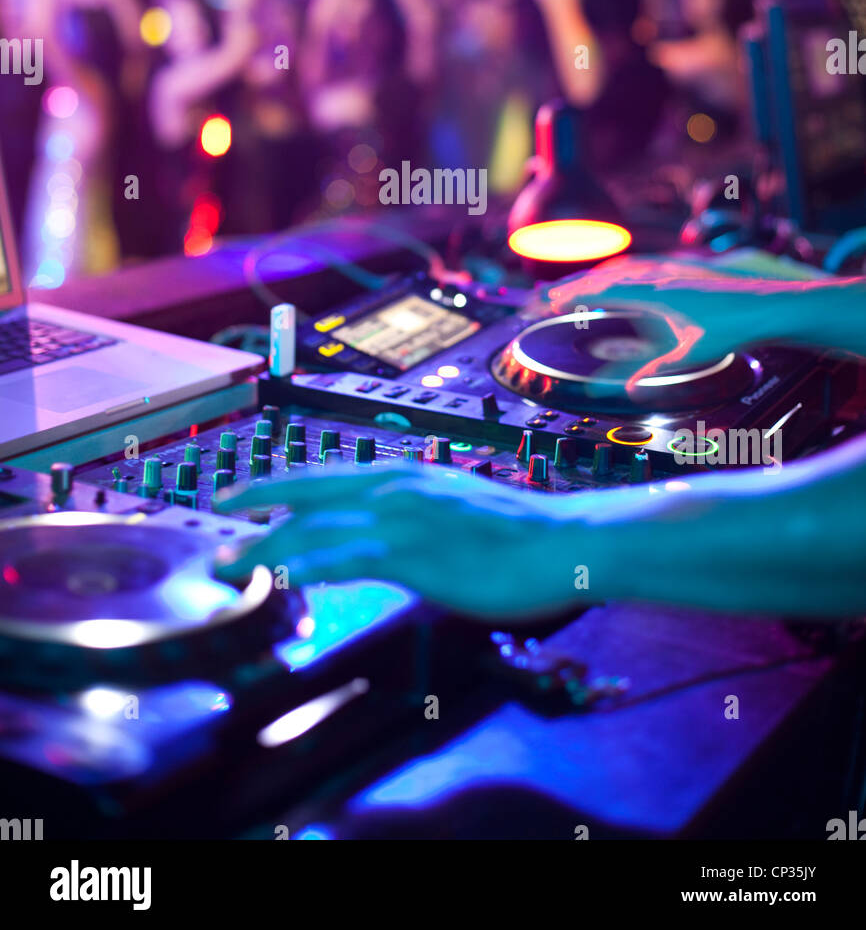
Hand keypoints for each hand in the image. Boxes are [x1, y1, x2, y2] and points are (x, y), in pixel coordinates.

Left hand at [212, 464, 573, 620]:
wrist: (563, 540)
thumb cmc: (518, 534)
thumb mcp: (454, 511)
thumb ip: (414, 519)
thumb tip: (387, 537)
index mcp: (404, 475)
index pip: (324, 476)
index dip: (277, 486)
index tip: (241, 495)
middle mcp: (394, 487)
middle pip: (306, 495)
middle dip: (256, 510)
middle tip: (216, 529)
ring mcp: (400, 519)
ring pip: (315, 529)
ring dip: (265, 549)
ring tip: (230, 566)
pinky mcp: (412, 554)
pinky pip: (343, 560)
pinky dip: (304, 569)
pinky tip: (279, 580)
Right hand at [559, 255, 796, 389]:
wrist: (766, 303)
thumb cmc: (732, 328)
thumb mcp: (690, 355)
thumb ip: (653, 370)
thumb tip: (623, 388)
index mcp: (653, 293)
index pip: (599, 291)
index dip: (568, 296)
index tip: (544, 303)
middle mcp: (656, 276)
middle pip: (602, 277)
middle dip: (570, 288)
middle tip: (542, 300)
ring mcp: (667, 270)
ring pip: (618, 269)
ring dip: (591, 279)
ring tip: (570, 291)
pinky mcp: (678, 270)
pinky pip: (636, 267)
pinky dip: (615, 274)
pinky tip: (615, 281)